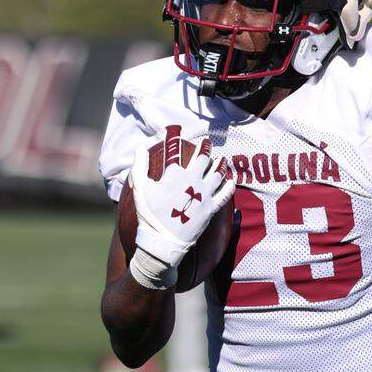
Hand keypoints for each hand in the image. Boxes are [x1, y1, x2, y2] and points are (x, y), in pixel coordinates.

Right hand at [128, 125, 233, 288]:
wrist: (163, 241)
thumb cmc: (150, 215)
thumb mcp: (140, 189)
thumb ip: (139, 166)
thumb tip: (140, 148)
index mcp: (175, 174)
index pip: (176, 149)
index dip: (175, 137)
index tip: (176, 129)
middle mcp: (193, 180)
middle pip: (203, 158)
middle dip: (205, 147)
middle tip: (207, 141)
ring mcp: (204, 194)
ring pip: (218, 173)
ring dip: (220, 163)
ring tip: (222, 158)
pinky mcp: (211, 208)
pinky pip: (225, 193)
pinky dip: (229, 184)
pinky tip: (231, 179)